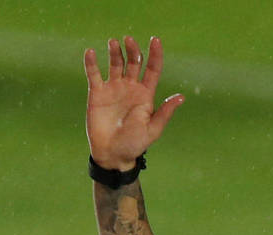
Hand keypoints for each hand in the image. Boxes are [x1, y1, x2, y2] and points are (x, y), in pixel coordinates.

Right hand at [84, 35, 182, 170]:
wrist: (112, 155)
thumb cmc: (134, 144)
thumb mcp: (152, 129)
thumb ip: (165, 112)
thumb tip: (181, 97)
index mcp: (145, 94)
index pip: (152, 69)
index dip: (155, 54)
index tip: (156, 40)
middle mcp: (130, 87)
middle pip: (133, 62)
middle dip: (133, 50)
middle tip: (129, 41)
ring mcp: (113, 88)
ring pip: (115, 63)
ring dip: (115, 52)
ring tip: (113, 43)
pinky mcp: (97, 93)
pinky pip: (94, 74)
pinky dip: (91, 63)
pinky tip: (90, 52)